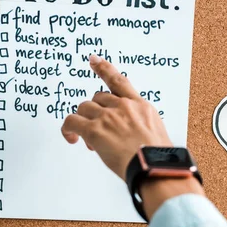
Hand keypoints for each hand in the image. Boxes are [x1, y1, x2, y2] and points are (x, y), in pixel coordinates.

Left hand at [61, 55, 171, 179]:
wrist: (154, 167)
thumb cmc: (158, 157)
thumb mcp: (155, 133)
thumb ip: (138, 126)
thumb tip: (126, 134)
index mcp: (140, 105)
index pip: (119, 81)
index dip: (104, 68)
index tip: (94, 60)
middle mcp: (123, 106)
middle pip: (97, 98)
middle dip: (96, 113)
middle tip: (100, 133)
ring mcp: (108, 117)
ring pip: (84, 108)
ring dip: (83, 121)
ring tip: (89, 140)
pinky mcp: (95, 130)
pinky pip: (72, 122)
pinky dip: (68, 129)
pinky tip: (72, 138)